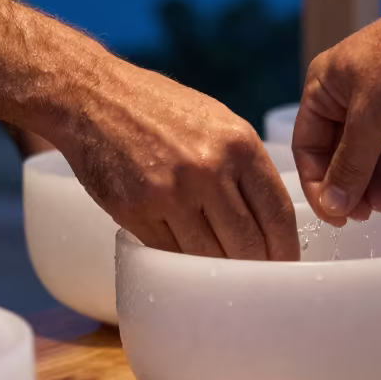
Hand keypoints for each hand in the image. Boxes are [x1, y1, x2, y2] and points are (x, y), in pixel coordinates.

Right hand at [59, 59, 299, 260]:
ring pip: (209, 257)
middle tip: (258, 281)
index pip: (278, 213)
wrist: (94, 98)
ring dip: (219, 270)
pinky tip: (187, 260)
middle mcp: (208, 170)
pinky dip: (183, 261)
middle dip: (256, 267)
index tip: (286, 265)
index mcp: (238, 144)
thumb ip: (246, 166)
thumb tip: (270, 220)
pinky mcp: (137, 213)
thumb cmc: (160, 109)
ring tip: (222, 274)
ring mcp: (170, 194)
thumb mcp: (218, 122)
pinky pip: (171, 254)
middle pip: (248, 244)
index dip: (286, 248)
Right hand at [293, 0, 380, 225]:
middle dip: (351, 185)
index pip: (309, 145)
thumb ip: (350, 165)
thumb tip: (332, 205)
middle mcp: (351, 94)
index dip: (318, 183)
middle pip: (342, 153)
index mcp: (325, 86)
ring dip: (377, 182)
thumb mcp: (370, 116)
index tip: (333, 214)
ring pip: (374, 153)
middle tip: (362, 216)